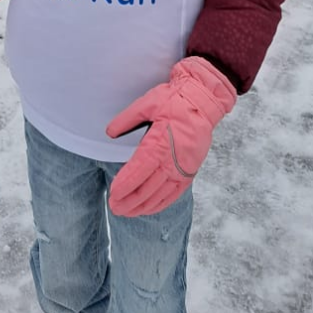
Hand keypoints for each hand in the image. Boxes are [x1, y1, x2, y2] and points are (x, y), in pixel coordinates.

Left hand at [105, 57, 236, 216]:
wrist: (203, 101)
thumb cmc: (175, 100)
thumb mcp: (148, 103)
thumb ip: (127, 119)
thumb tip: (110, 132)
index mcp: (161, 142)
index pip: (140, 169)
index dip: (125, 184)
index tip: (113, 193)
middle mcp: (173, 161)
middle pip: (148, 187)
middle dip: (129, 200)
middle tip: (114, 207)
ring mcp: (183, 169)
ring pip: (160, 195)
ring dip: (142, 206)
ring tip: (126, 212)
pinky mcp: (190, 172)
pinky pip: (174, 194)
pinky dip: (160, 203)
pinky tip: (148, 208)